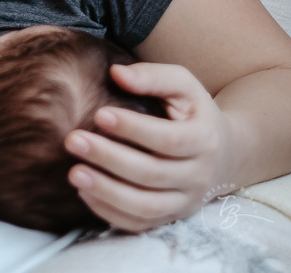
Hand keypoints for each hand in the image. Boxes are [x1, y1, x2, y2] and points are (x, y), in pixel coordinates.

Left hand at [63, 62, 227, 232]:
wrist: (224, 153)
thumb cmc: (194, 112)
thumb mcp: (184, 85)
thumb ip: (153, 76)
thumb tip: (117, 73)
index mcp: (204, 140)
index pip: (168, 139)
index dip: (133, 129)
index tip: (99, 115)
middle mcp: (198, 176)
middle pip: (152, 174)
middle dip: (109, 159)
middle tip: (73, 141)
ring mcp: (185, 202)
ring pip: (146, 206)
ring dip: (107, 192)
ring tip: (74, 173)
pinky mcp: (171, 218)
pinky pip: (140, 224)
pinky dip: (111, 213)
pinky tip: (85, 193)